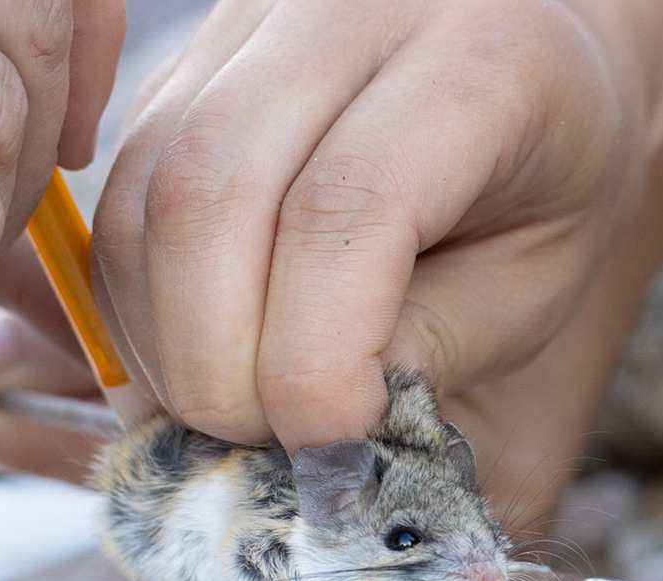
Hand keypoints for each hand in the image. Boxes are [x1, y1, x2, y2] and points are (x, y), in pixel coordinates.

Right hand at [89, 0, 662, 450]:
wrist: (529, 55)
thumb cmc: (547, 178)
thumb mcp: (541, 275)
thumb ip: (439, 344)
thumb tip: (316, 427)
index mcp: (471, 62)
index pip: (345, 211)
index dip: (316, 365)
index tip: (335, 454)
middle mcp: (337, 15)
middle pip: (209, 196)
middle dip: (220, 369)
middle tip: (274, 448)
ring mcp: (240, 35)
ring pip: (141, 202)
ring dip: (168, 349)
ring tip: (243, 415)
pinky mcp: (177, 72)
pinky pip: (115, 206)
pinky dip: (143, 314)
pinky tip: (206, 362)